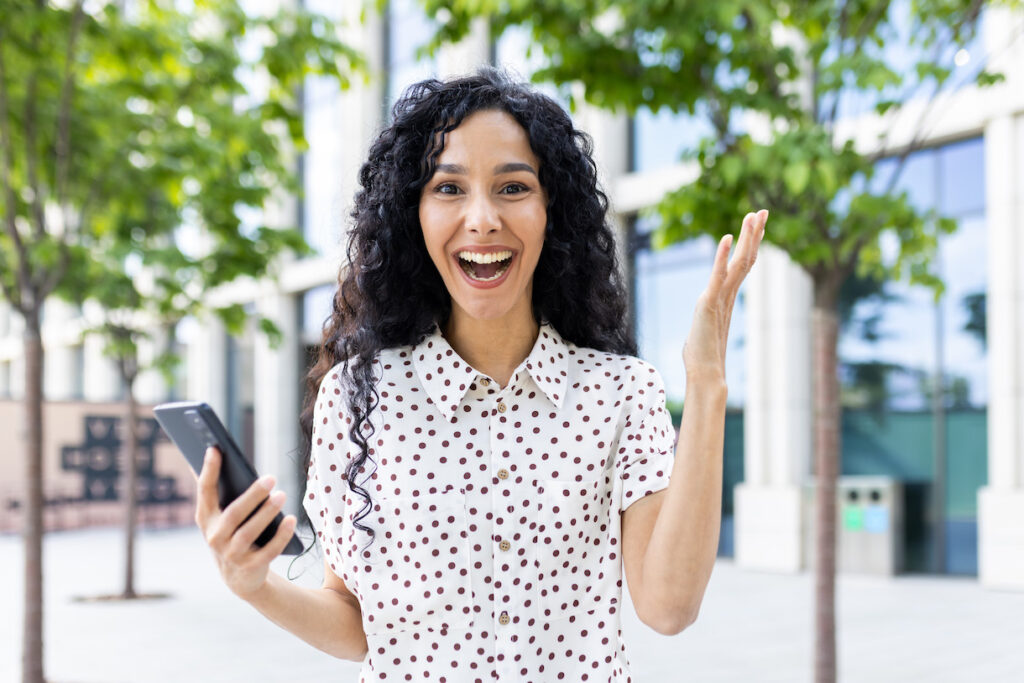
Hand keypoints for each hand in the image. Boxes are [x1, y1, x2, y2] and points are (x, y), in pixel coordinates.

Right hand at [193, 446, 297, 599]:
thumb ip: (220, 490)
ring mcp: (231, 555)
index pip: (205, 491)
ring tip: (281, 495)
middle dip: (253, 495)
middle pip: (234, 514)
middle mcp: (214, 538)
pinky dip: (281, 535)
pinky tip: (291, 519)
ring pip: (249, 532)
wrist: (239, 577)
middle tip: (271, 477)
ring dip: (267, 513)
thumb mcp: (221, 516)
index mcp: (205, 519)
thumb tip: (215, 452)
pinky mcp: (251, 567)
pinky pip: (268, 550)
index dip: (209, 470)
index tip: (215, 449)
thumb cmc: (233, 534)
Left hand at [683, 209, 767, 383]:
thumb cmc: (702, 355)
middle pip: (745, 258)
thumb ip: (706, 319)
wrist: (705, 373)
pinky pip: (718, 276)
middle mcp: (727, 294)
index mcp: (726, 296)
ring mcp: (721, 298)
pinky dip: (722, 256)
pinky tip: (727, 239)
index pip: (742, 265)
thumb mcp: (704, 328)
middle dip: (754, 234)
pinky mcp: (710, 303)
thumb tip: (705, 322)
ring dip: (746, 238)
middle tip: (763, 212)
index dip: (749, 244)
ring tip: (753, 216)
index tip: (756, 225)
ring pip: (738, 263)